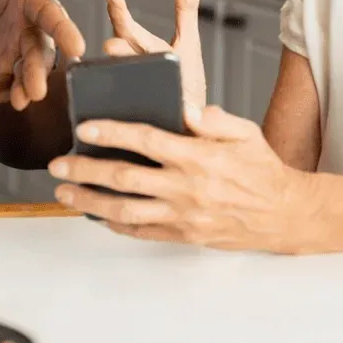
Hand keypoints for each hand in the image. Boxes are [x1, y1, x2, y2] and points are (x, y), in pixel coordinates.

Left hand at [0, 0, 85, 109]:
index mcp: (39, 5)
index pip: (54, 17)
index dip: (65, 31)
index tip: (78, 47)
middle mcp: (37, 34)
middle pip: (41, 54)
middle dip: (39, 71)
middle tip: (38, 88)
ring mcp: (22, 56)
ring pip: (26, 75)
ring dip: (22, 89)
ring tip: (20, 102)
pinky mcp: (6, 72)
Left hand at [48, 104, 312, 252]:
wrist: (285, 215)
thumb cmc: (263, 169)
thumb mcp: (245, 132)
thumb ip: (212, 118)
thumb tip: (183, 106)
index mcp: (198, 157)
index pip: (146, 140)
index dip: (112, 133)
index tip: (84, 127)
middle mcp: (186, 188)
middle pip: (124, 178)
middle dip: (85, 170)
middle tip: (57, 165)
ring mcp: (183, 216)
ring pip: (125, 210)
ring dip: (89, 202)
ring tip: (64, 193)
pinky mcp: (184, 235)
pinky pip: (142, 232)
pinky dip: (115, 224)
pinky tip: (97, 215)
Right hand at [104, 0, 205, 113]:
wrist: (188, 127)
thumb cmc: (183, 81)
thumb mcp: (187, 43)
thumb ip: (185, 10)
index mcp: (139, 49)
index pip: (127, 26)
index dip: (119, 11)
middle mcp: (130, 69)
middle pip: (121, 55)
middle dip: (119, 49)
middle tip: (113, 44)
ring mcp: (130, 95)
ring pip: (120, 86)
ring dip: (118, 83)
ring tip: (120, 78)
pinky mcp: (134, 124)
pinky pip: (125, 119)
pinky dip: (122, 117)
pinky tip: (119, 119)